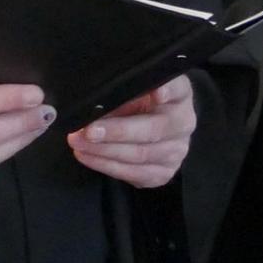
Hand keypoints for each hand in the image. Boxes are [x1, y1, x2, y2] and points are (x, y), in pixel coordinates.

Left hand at [66, 75, 196, 187]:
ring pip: (140, 154)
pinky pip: (135, 173)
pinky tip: (88, 157)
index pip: (178, 89)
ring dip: (105, 151)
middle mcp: (184, 123)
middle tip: (88, 131)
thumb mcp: (131, 92)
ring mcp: (177, 151)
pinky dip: (107, 166)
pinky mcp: (165, 172)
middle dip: (117, 131)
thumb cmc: (138, 104)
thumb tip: (92, 104)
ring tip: (78, 143)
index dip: (168, 90)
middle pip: (153, 129)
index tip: (156, 93)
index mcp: (179, 95)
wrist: (152, 131)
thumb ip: (120, 94)